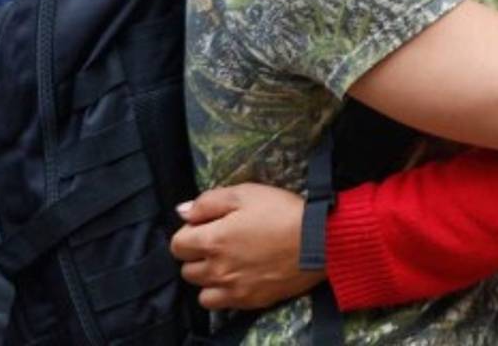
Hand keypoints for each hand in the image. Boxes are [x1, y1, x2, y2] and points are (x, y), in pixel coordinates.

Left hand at [170, 184, 322, 309]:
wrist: (319, 241)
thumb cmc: (283, 211)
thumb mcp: (246, 193)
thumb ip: (208, 202)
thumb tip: (182, 212)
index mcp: (212, 240)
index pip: (177, 244)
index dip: (190, 233)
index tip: (207, 226)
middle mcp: (216, 269)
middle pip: (187, 269)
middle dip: (198, 255)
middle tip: (221, 242)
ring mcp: (233, 289)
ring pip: (201, 291)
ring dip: (208, 278)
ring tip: (228, 264)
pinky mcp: (249, 301)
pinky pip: (221, 305)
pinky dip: (224, 293)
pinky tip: (239, 278)